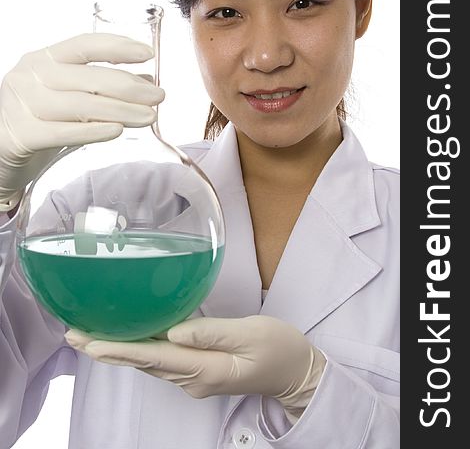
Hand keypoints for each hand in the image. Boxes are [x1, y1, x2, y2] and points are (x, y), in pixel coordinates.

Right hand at [0, 33, 163, 210]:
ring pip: (81, 105)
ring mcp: (22, 104)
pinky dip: (94, 131)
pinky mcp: (20, 134)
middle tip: (158, 97)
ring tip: (148, 117)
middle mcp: (30, 76)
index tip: (147, 53)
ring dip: (121, 111)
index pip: (84, 45)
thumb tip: (146, 81)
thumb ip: (103, 90)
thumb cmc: (39, 122)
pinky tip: (117, 131)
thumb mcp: (71, 100)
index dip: (118, 47)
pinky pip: (63, 131)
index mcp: (43, 59)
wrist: (0, 154)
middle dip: (130, 87)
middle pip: (89, 77)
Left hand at [65, 315, 325, 422]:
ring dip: (119, 351)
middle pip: (146, 363)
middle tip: (75, 336)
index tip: (91, 343)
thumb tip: (175, 332)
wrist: (296, 372)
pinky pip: (162, 363)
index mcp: (208, 368)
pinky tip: (125, 342)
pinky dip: (138, 352)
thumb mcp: (252, 334)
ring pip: (150, 365)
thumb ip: (214, 332)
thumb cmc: (279, 347)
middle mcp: (195, 378)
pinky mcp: (199, 372)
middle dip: (109, 350)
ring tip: (89, 337)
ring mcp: (196, 379)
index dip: (122, 350)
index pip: (157, 357)